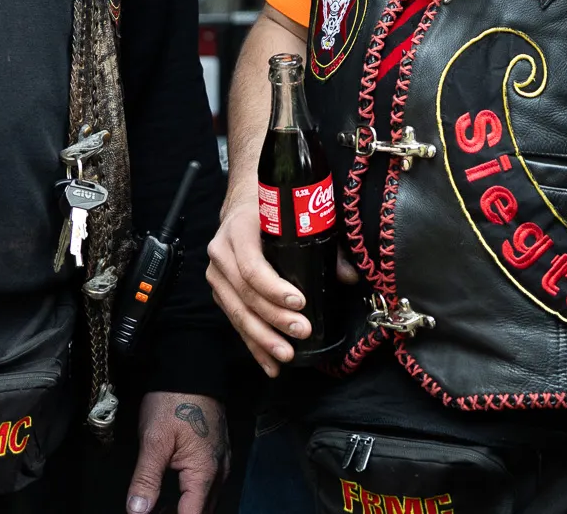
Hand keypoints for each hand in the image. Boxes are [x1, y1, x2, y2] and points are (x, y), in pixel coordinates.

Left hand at [128, 392, 227, 513]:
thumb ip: (146, 479)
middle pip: (203, 512)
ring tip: (157, 510)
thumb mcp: (153, 440)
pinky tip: (170, 499)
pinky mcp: (217, 454)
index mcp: (205, 471)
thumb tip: (137, 512)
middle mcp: (219, 471)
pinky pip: (208, 486)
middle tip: (149, 513)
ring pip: (206, 501)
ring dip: (184, 510)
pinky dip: (190, 498)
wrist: (192, 369)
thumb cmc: (174, 401)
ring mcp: (221, 462)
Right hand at [204, 181, 311, 377]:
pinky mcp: (220, 292)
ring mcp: (217, 275)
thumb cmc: (270, 207)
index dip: (274, 288)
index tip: (300, 302)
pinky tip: (269, 363)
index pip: (252, 266)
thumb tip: (349, 274)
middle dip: (275, 319)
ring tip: (286, 355)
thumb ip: (322, 241)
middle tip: (302, 332)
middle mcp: (222, 254)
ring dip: (263, 338)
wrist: (242, 203)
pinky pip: (236, 321)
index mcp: (238, 231)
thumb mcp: (293, 213)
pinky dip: (253, 344)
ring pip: (238, 312)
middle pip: (246, 294)